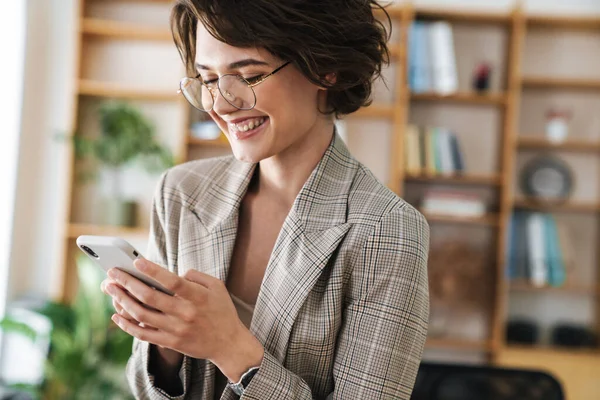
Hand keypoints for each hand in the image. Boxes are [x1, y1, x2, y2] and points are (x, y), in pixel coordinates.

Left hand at [104, 258, 264, 381]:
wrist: (228, 344)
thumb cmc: (222, 311)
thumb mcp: (217, 286)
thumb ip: (196, 276)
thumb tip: (173, 273)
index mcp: (197, 296)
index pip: (172, 281)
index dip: (153, 271)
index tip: (136, 261)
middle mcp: (185, 313)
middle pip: (149, 297)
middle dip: (127, 283)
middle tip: (112, 273)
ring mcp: (176, 330)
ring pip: (141, 315)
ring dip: (122, 301)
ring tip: (110, 289)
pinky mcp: (170, 343)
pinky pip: (143, 334)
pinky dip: (127, 325)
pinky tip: (116, 315)